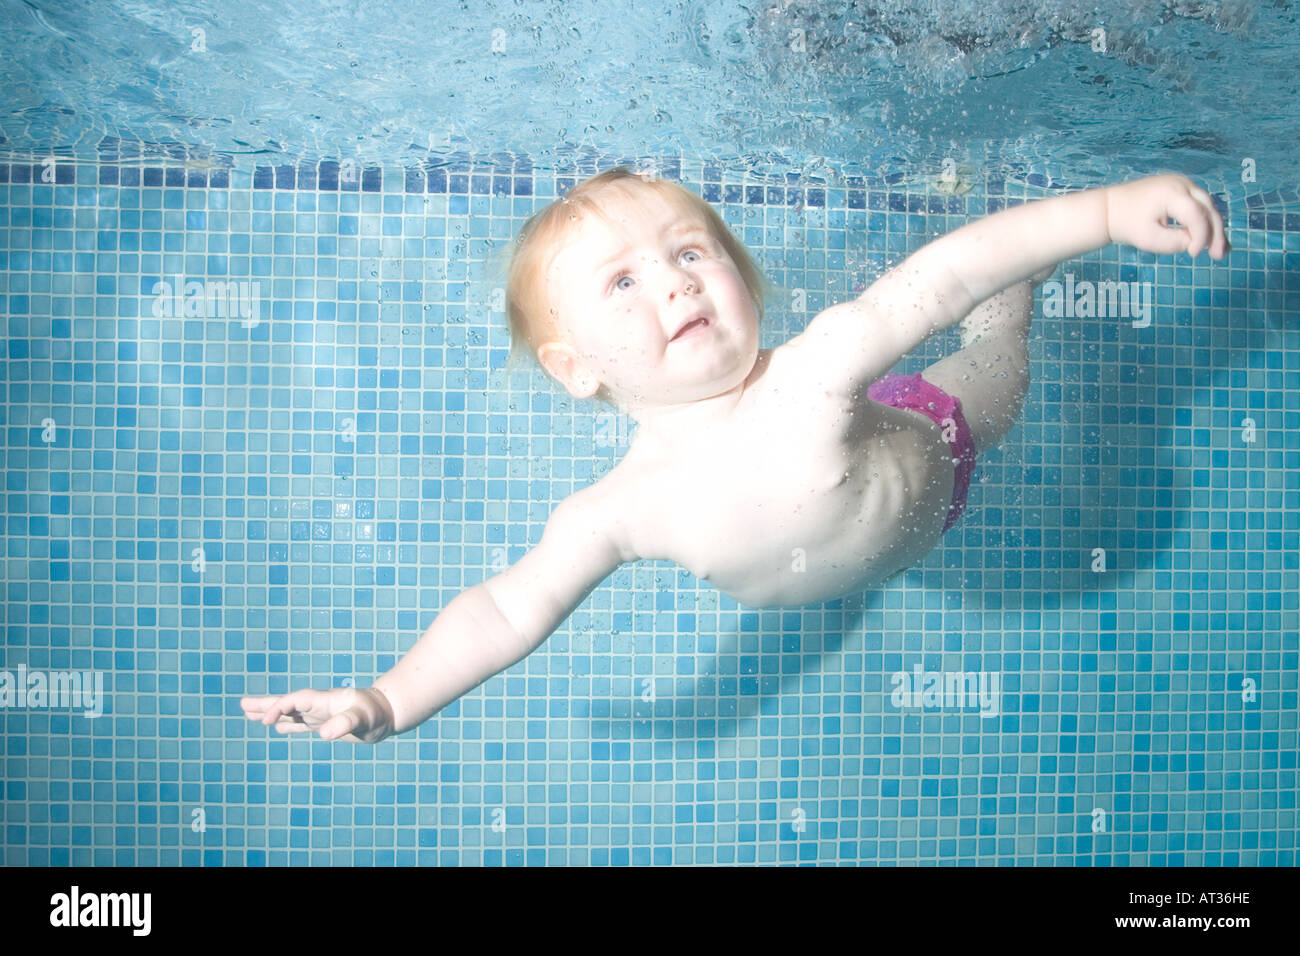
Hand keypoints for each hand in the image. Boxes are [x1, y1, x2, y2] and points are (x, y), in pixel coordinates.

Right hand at [240, 685, 395, 742]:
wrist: (389, 713)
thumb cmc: (377, 714)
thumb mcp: (363, 719)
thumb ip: (345, 723)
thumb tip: (324, 734)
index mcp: (324, 700)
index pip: (295, 701)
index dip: (279, 708)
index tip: (266, 721)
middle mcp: (319, 705)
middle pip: (287, 702)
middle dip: (265, 704)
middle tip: (241, 704)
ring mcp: (320, 714)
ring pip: (290, 712)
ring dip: (270, 712)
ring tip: (248, 712)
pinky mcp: (325, 723)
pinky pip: (300, 723)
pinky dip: (286, 723)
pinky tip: (277, 726)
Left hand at [1105, 174, 1228, 259]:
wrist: (1111, 208)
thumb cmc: (1127, 224)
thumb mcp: (1150, 239)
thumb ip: (1175, 242)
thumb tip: (1196, 243)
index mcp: (1172, 192)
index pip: (1197, 214)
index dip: (1201, 236)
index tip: (1193, 254)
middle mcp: (1181, 183)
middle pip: (1208, 208)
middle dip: (1216, 233)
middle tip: (1219, 256)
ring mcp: (1183, 184)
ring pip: (1207, 207)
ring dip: (1213, 228)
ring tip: (1218, 252)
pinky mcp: (1181, 189)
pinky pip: (1198, 205)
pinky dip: (1204, 222)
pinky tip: (1211, 240)